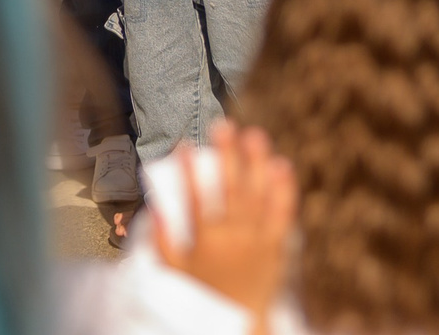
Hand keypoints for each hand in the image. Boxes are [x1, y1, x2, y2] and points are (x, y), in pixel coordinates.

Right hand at [149, 122, 297, 320]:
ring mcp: (258, 242)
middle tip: (224, 124)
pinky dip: (284, 190)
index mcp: (205, 242)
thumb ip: (162, 242)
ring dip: (257, 163)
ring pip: (258, 194)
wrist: (242, 326)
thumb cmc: (205, 297)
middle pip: (230, 188)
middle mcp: (232, 238)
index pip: (195, 197)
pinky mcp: (277, 248)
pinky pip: (283, 215)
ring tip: (255, 135)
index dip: (189, 169)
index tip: (185, 144)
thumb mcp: (175, 274)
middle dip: (227, 154)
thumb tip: (154, 207)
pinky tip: (283, 166)